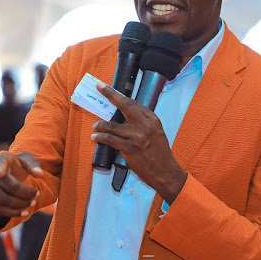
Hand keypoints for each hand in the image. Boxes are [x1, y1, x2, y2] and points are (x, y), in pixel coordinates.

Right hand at [0, 151, 42, 217]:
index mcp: (1, 159)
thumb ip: (33, 165)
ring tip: (32, 204)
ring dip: (19, 205)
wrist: (2, 171)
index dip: (0, 169)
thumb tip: (40, 174)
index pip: (1, 164)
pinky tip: (23, 212)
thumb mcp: (26, 161)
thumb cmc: (17, 166)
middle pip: (8, 187)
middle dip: (25, 194)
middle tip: (36, 196)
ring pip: (2, 200)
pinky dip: (11, 213)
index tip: (1, 174)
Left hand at [93, 83, 186, 202]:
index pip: (134, 103)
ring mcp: (136, 137)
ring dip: (101, 125)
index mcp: (153, 120)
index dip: (120, 95)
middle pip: (125, 105)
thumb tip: (127, 115)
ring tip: (96, 126)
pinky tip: (96, 137)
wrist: (165, 171)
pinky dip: (101, 137)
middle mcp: (145, 125)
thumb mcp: (157, 133)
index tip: (110, 89)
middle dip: (111, 94)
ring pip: (113, 125)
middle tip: (100, 88)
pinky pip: (110, 140)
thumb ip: (144, 123)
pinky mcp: (129, 149)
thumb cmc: (160, 153)